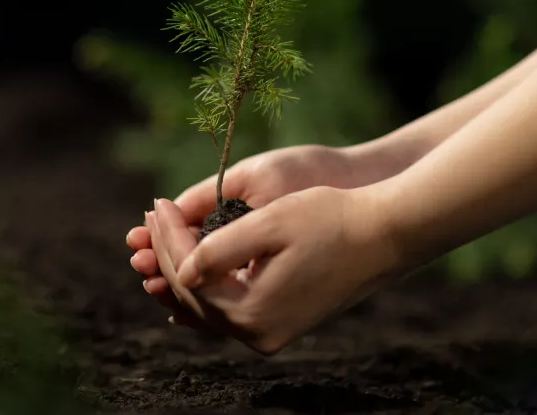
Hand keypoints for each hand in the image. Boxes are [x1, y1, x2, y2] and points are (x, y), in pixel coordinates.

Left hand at [127, 145, 356, 317]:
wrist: (383, 235)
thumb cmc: (330, 219)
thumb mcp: (270, 223)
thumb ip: (218, 249)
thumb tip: (180, 269)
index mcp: (253, 314)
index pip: (189, 275)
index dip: (168, 236)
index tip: (157, 202)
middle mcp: (258, 334)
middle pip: (193, 294)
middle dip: (169, 252)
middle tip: (154, 215)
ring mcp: (269, 334)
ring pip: (206, 304)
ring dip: (182, 269)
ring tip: (162, 235)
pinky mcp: (279, 323)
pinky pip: (227, 310)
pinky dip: (205, 287)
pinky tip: (187, 273)